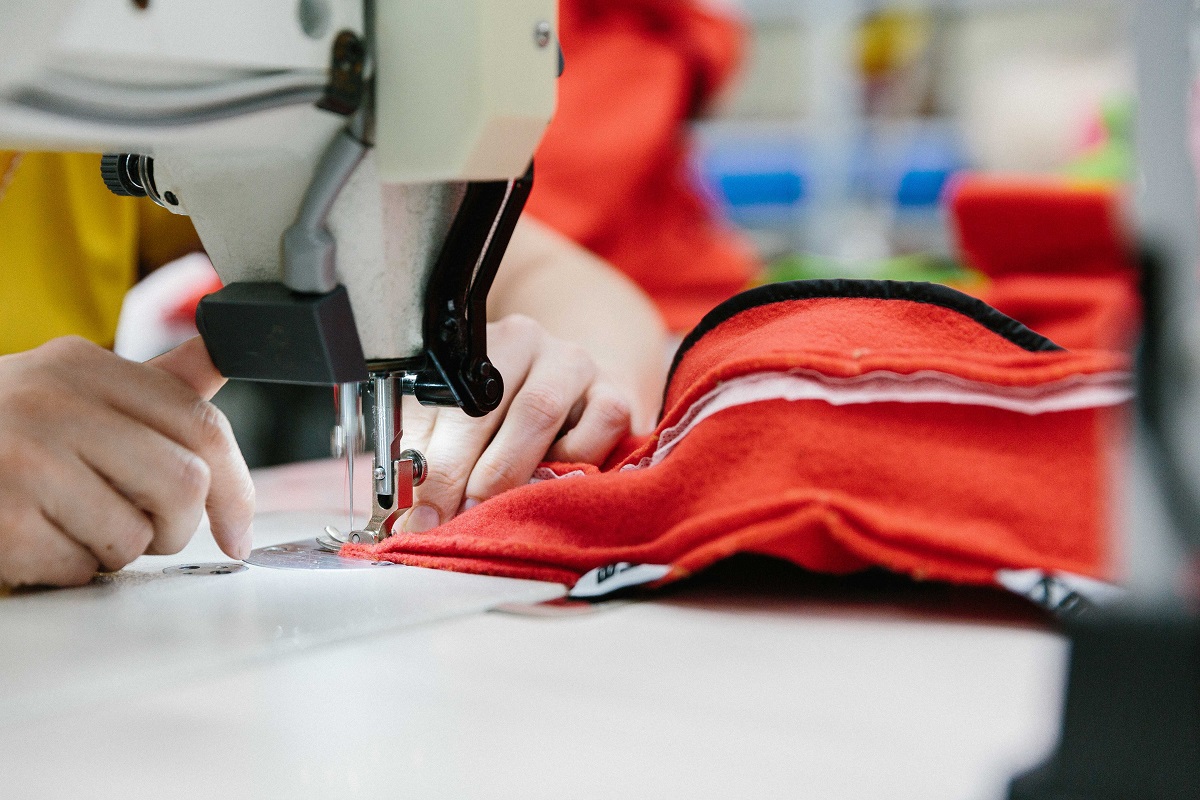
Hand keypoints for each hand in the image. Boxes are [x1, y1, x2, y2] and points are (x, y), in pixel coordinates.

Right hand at [0, 336, 253, 587]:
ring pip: (136, 536)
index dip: (237, 487)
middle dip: (175, 526)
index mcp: (85, 365)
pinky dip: (70, 570)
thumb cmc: (6, 430)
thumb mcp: (76, 388)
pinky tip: (38, 539)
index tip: (240, 531)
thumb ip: (156, 385)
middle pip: (183, 484)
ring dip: (117, 549)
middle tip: (143, 527)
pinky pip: (82, 569)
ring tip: (74, 523)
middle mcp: (54, 403)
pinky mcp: (2, 520)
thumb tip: (228, 348)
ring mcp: (22, 460)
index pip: (200, 424)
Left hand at [400, 315, 631, 532]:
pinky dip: (575, 459)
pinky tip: (555, 479)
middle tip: (447, 521)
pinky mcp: (615, 391)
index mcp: (469, 346)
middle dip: (461, 472)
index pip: (440, 399)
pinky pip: (597, 425)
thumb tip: (411, 512)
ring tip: (491, 511)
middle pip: (485, 406)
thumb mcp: (457, 426)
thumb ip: (430, 458)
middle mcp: (523, 341)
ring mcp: (573, 362)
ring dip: (509, 470)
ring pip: (538, 411)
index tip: (419, 512)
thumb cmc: (506, 416)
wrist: (575, 392)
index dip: (428, 460)